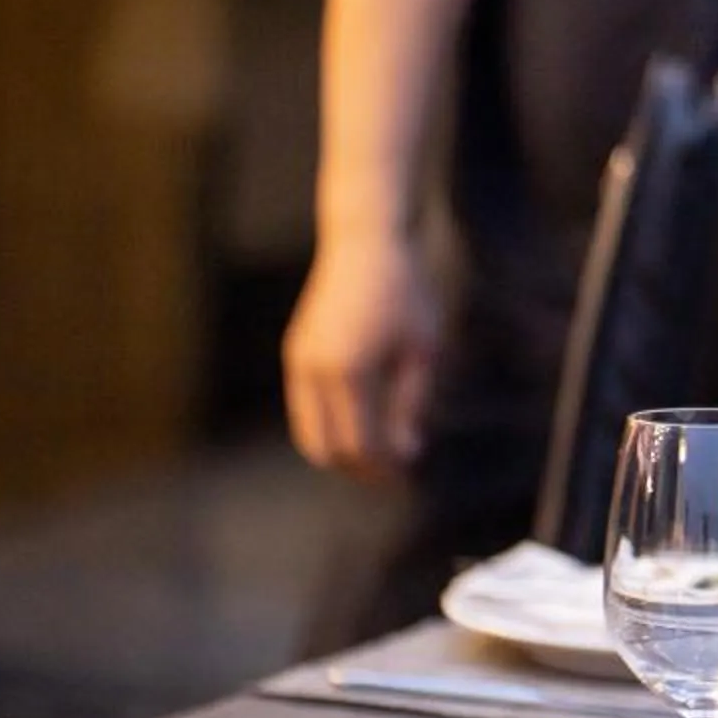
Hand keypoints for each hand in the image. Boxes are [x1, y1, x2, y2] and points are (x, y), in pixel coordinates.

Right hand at [282, 227, 439, 481]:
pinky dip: (326, 427)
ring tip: (376, 454)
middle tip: (392, 474)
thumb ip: (412, 404)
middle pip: (328, 448)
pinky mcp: (295, 354)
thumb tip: (406, 453)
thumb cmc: (406, 292)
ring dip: (339, 451)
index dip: (384, 467)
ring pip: (308, 433)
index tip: (409, 474)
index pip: (361, 444)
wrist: (365, 243)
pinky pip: (304, 409)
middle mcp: (315, 372)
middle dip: (359, 468)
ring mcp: (299, 363)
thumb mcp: (423, 349)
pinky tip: (358, 424)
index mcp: (351, 373)